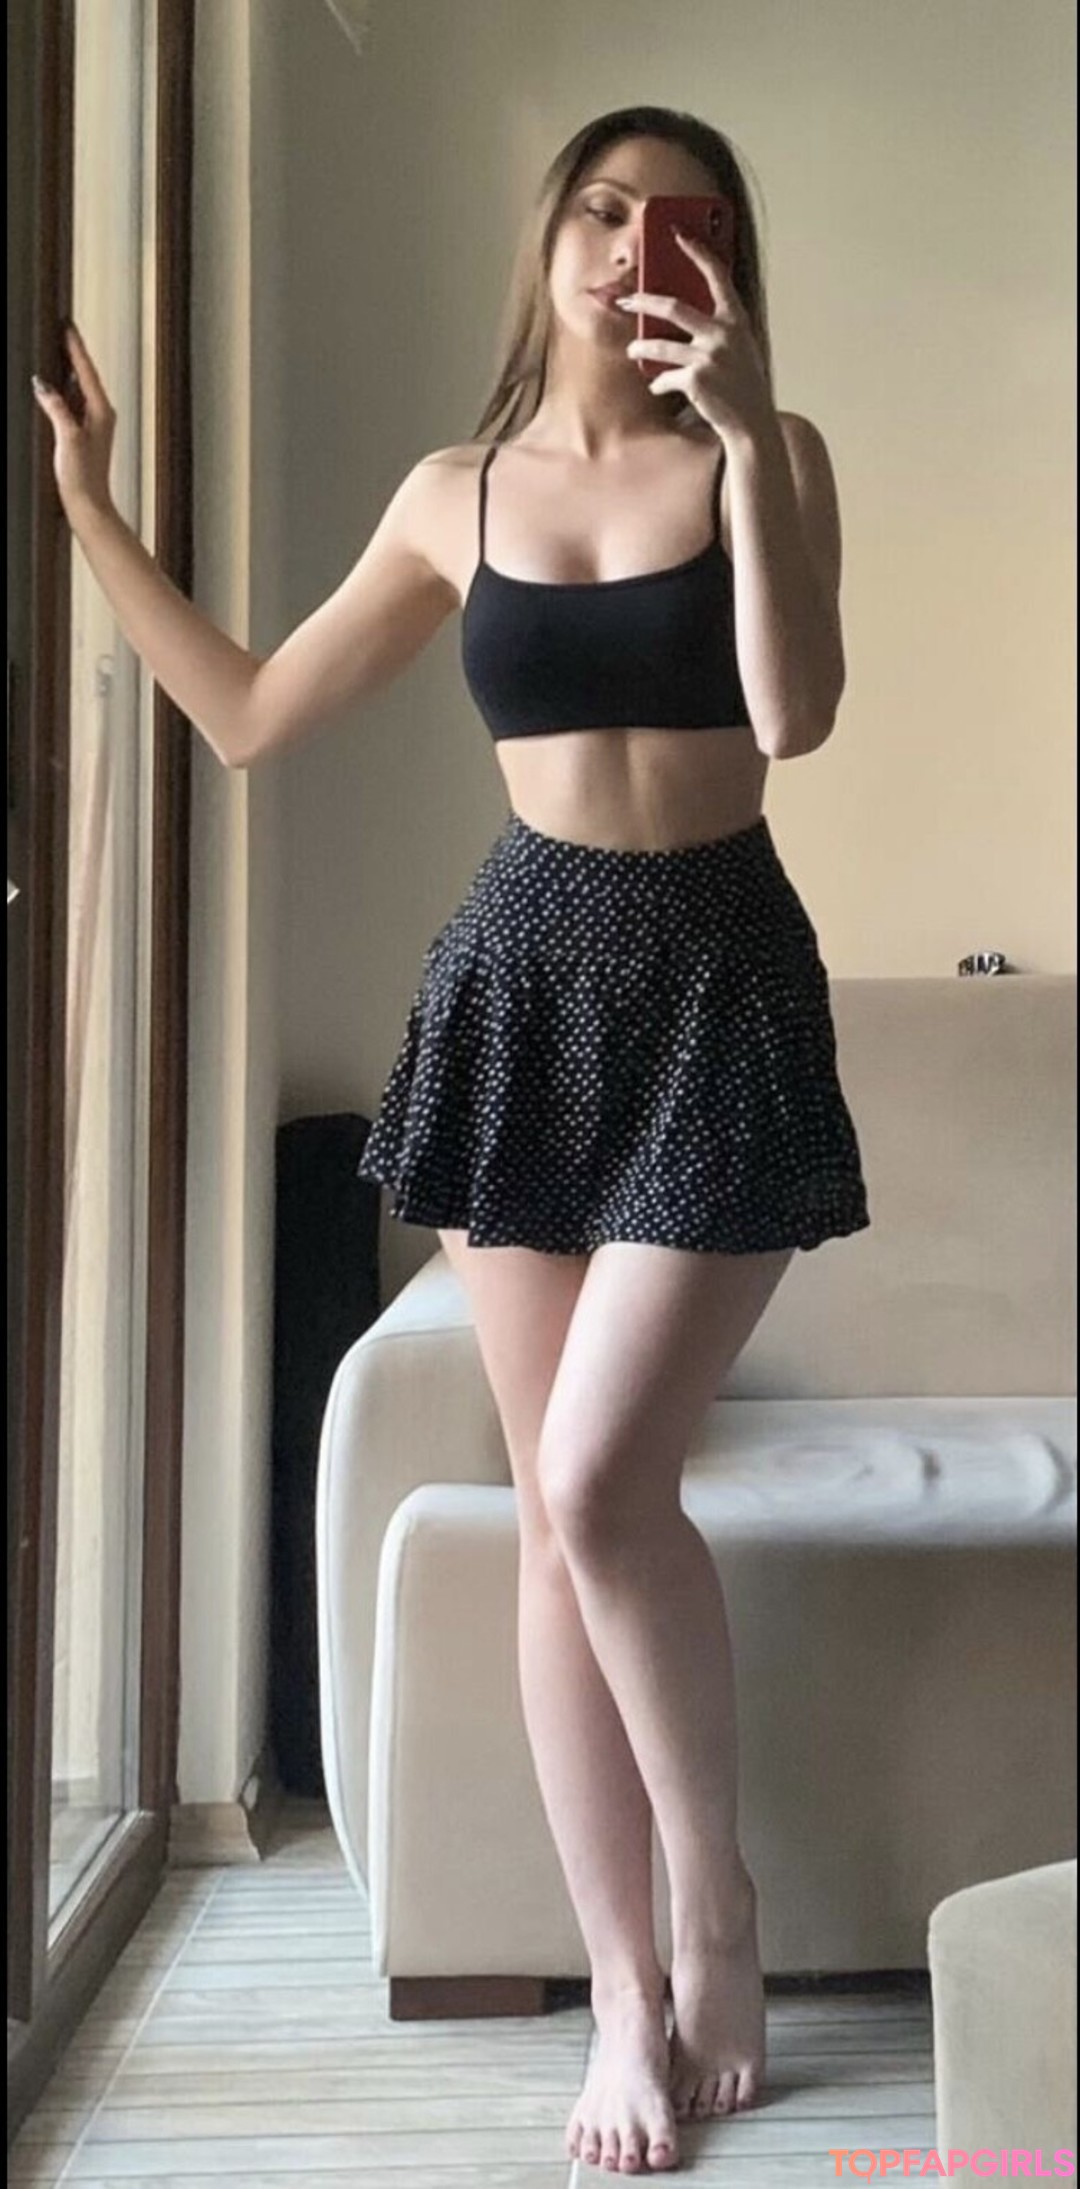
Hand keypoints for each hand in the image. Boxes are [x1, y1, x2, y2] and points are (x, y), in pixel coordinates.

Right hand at [31, 323, 116, 524]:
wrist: (88, 505)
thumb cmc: (83, 476)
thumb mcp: (68, 437)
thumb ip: (57, 408)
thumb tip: (43, 385)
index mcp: (101, 411)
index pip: (86, 371)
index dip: (75, 348)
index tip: (68, 326)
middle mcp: (101, 414)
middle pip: (85, 376)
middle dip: (73, 354)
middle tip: (62, 331)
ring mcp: (94, 425)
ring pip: (80, 388)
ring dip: (69, 370)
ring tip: (58, 350)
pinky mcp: (85, 434)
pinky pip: (75, 402)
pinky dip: (65, 389)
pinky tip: (57, 386)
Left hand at [617, 230, 773, 440]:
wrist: (752, 422)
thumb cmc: (743, 383)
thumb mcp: (738, 347)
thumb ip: (717, 326)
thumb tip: (677, 312)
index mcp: (737, 320)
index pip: (716, 274)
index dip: (697, 250)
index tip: (677, 233)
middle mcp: (723, 334)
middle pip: (673, 307)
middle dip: (643, 301)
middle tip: (626, 299)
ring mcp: (709, 357)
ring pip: (660, 345)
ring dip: (641, 347)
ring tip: (633, 349)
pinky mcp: (695, 380)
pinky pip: (665, 377)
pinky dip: (659, 382)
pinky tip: (659, 386)